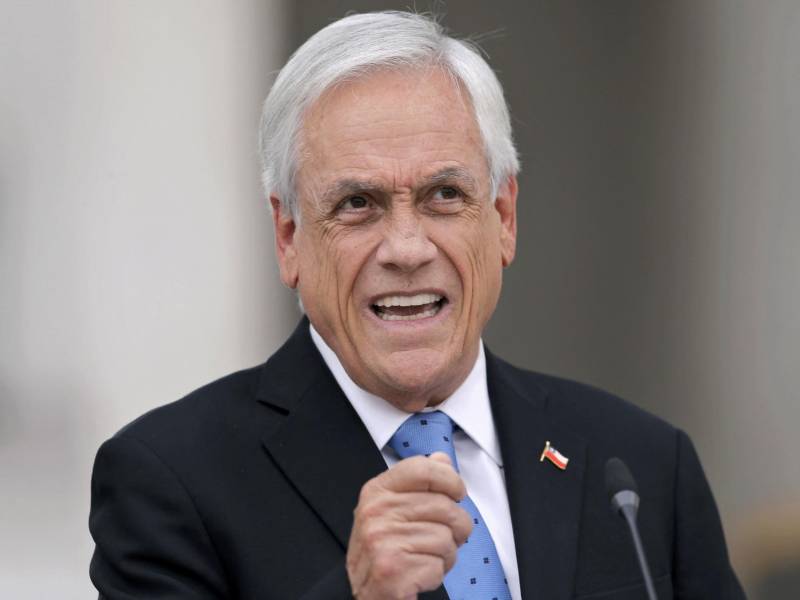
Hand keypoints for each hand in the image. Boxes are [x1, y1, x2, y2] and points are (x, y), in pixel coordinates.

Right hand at [346, 452, 472, 599]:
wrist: (365, 596)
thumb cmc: (385, 551)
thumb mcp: (394, 510)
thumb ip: (419, 483)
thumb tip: (442, 459)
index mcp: (377, 492)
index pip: (422, 469)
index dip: (450, 479)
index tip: (458, 493)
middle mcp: (375, 513)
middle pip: (444, 505)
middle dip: (456, 526)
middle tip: (446, 537)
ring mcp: (381, 541)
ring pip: (446, 537)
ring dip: (446, 554)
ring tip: (427, 557)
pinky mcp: (392, 570)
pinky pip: (439, 566)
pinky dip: (437, 574)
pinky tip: (419, 574)